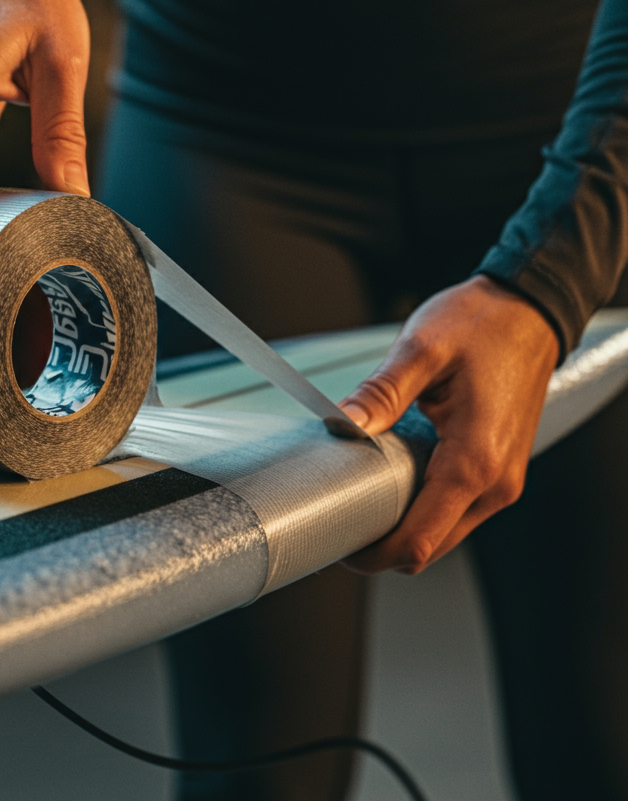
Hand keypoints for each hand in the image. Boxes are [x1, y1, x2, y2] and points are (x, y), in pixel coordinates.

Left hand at [338, 275, 559, 573]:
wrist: (528, 311)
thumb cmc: (482, 325)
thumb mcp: (422, 349)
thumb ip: (381, 393)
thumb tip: (344, 425)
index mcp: (475, 461)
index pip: (419, 539)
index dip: (374, 553)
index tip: (338, 544)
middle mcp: (496, 482)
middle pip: (430, 547)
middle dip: (383, 547)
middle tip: (338, 525)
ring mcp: (502, 480)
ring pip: (444, 533)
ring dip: (402, 529)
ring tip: (359, 503)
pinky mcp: (498, 469)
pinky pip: (456, 509)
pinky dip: (422, 509)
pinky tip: (392, 483)